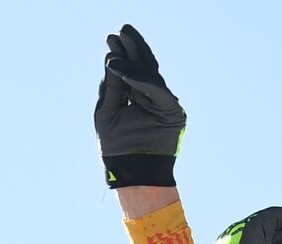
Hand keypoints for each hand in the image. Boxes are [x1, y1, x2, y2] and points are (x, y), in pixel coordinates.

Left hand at [94, 24, 185, 188]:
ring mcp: (164, 106)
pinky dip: (140, 80)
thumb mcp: (108, 113)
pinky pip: (157, 92)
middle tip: (122, 31)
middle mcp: (152, 99)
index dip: (124, 53)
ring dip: (134, 62)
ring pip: (152, 76)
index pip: (133, 69)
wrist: (131, 174)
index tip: (112, 37)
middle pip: (145, 67)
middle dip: (134, 48)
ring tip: (115, 51)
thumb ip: (112, 88)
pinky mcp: (173, 114)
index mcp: (138, 97)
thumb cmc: (116, 148)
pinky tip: (123, 69)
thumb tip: (111, 59)